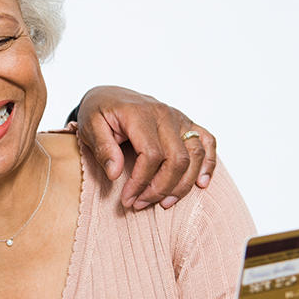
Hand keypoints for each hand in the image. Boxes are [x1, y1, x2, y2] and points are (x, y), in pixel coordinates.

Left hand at [75, 86, 215, 208]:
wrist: (109, 95)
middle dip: (160, 188)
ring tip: (164, 202)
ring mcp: (179, 117)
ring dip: (182, 184)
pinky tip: (200, 183)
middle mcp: (165, 114)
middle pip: (177, 159)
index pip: (151, 155)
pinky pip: (208, 142)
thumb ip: (102, 149)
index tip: (127, 198)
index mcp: (140, 114)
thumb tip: (115, 174)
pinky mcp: (187, 122)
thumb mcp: (90, 127)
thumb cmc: (99, 112)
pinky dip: (208, 164)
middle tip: (140, 203)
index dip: (141, 182)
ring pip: (195, 155)